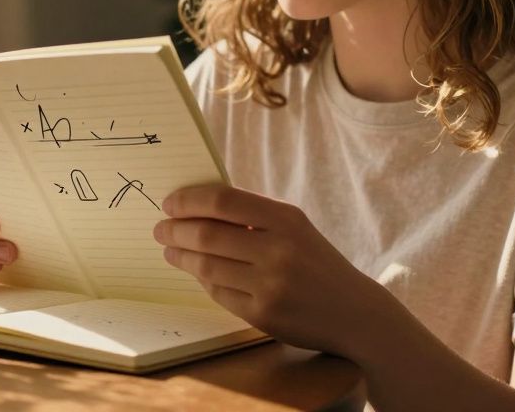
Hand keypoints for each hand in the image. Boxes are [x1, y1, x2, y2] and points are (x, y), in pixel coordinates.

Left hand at [154, 184, 390, 357]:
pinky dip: (203, 280)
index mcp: (286, 219)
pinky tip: (197, 273)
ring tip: (169, 251)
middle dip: (175, 231)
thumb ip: (253, 215)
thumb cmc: (316, 262)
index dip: (188, 201)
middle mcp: (279, 249)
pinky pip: (218, 293)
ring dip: (180, 256)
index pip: (222, 201)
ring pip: (207, 266)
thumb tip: (196, 205)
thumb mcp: (294, 228)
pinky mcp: (264, 314)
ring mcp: (271, 284)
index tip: (169, 204)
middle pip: (207, 234)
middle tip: (159, 229)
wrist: (355, 312)